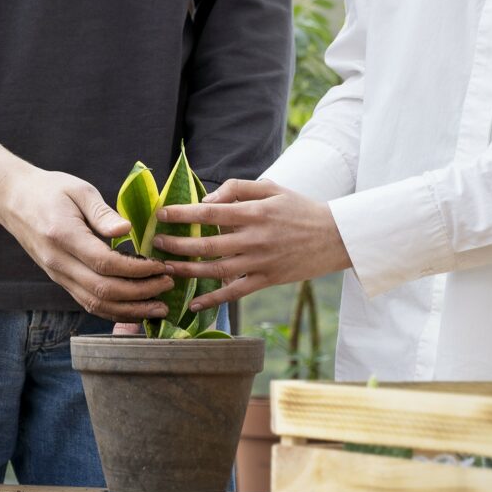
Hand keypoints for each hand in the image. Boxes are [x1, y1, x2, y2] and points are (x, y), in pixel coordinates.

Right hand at [1, 166, 177, 319]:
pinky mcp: (59, 280)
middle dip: (141, 293)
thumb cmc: (49, 190)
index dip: (137, 270)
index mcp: (64, 236)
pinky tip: (135, 309)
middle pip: (103, 290)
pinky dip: (113, 310)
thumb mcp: (79, 190)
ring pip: (95, 304)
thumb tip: (127, 230)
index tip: (161, 266)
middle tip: (168, 284)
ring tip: (158, 306)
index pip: (105, 263)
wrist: (13, 200)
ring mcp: (57, 275)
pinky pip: (87, 303)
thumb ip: (103, 212)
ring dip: (130, 310)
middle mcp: (58, 262)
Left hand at [152, 178, 350, 307]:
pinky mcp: (267, 280)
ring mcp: (261, 262)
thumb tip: (208, 199)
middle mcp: (255, 238)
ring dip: (188, 271)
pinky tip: (193, 304)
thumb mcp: (272, 188)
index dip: (183, 214)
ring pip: (217, 270)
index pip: (210, 212)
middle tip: (156, 244)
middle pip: (208, 244)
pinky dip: (213, 300)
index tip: (162, 215)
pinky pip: (235, 292)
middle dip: (178, 245)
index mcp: (254, 212)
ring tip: (166, 269)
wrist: (335, 237)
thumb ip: (238, 188)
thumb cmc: (299, 208)